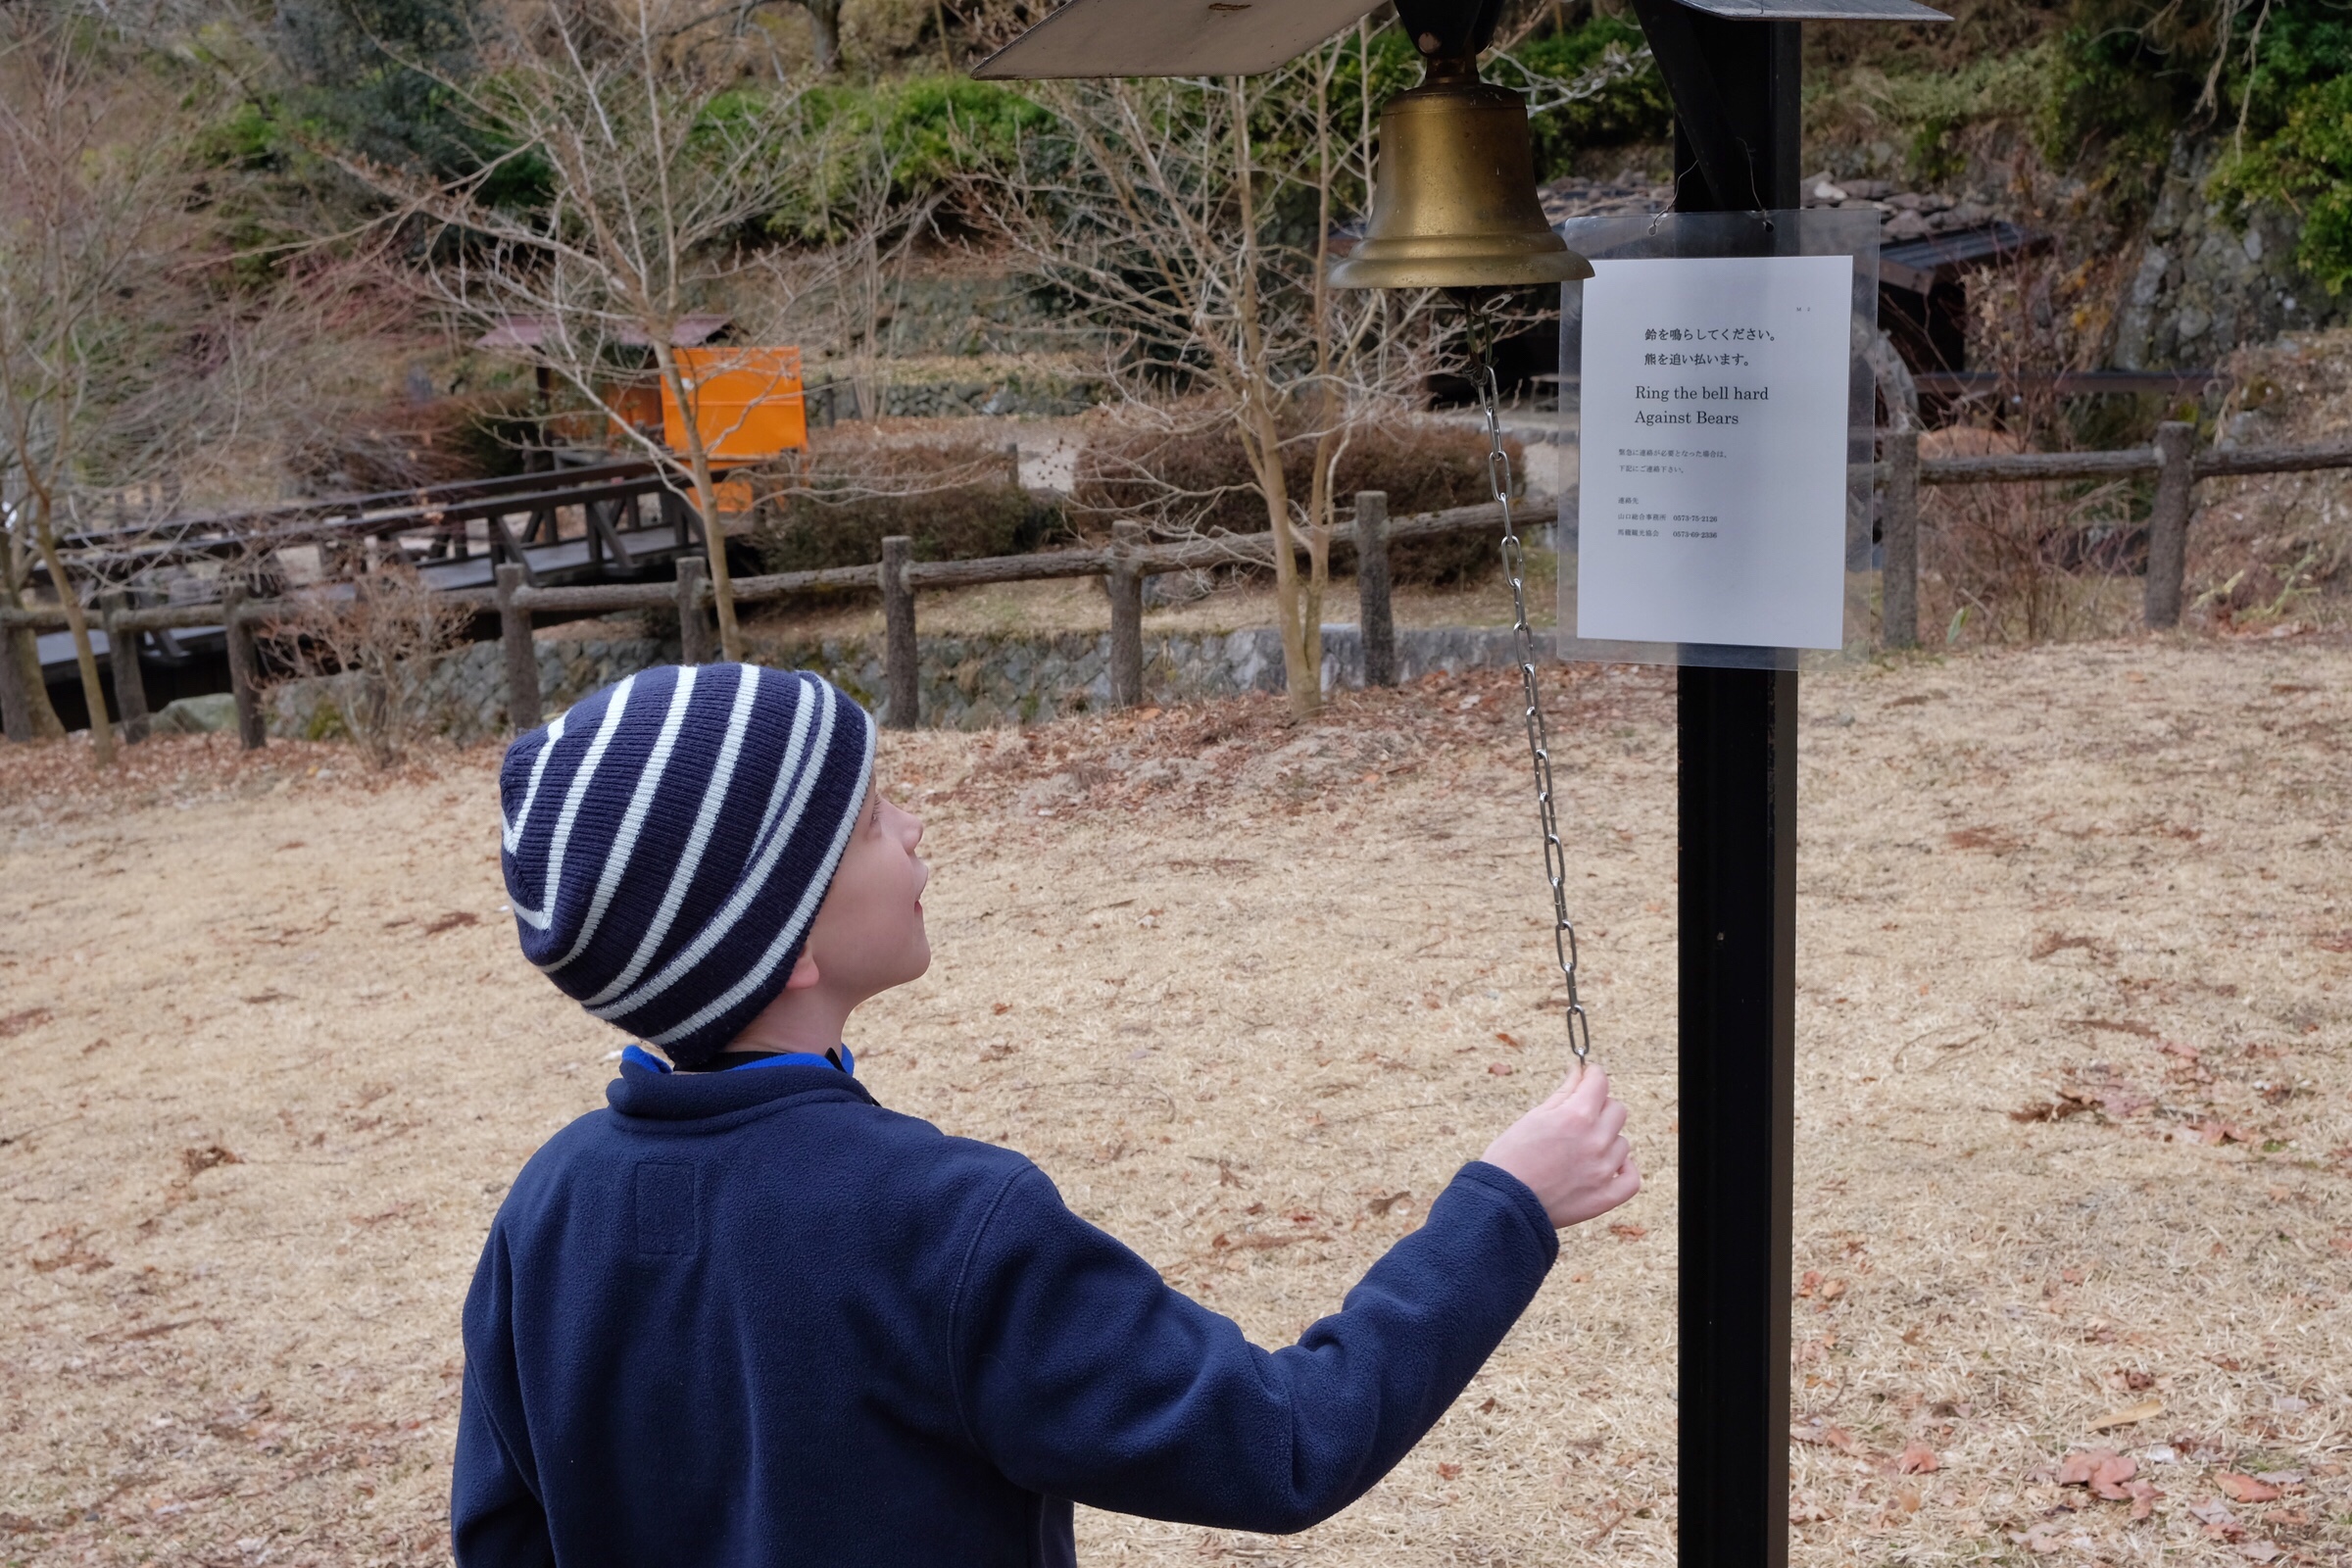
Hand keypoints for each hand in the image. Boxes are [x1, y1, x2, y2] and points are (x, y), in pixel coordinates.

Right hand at [1479, 1063, 1640, 1228]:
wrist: (1502, 1203)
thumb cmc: (1510, 1157)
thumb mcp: (1534, 1117)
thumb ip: (1563, 1093)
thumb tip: (1580, 1072)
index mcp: (1576, 1116)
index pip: (1599, 1082)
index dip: (1592, 1075)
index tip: (1587, 1077)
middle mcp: (1595, 1140)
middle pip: (1617, 1109)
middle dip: (1600, 1107)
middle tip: (1580, 1116)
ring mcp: (1604, 1170)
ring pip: (1622, 1143)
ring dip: (1607, 1141)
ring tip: (1581, 1149)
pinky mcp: (1605, 1196)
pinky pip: (1632, 1178)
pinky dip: (1624, 1170)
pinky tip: (1609, 1166)